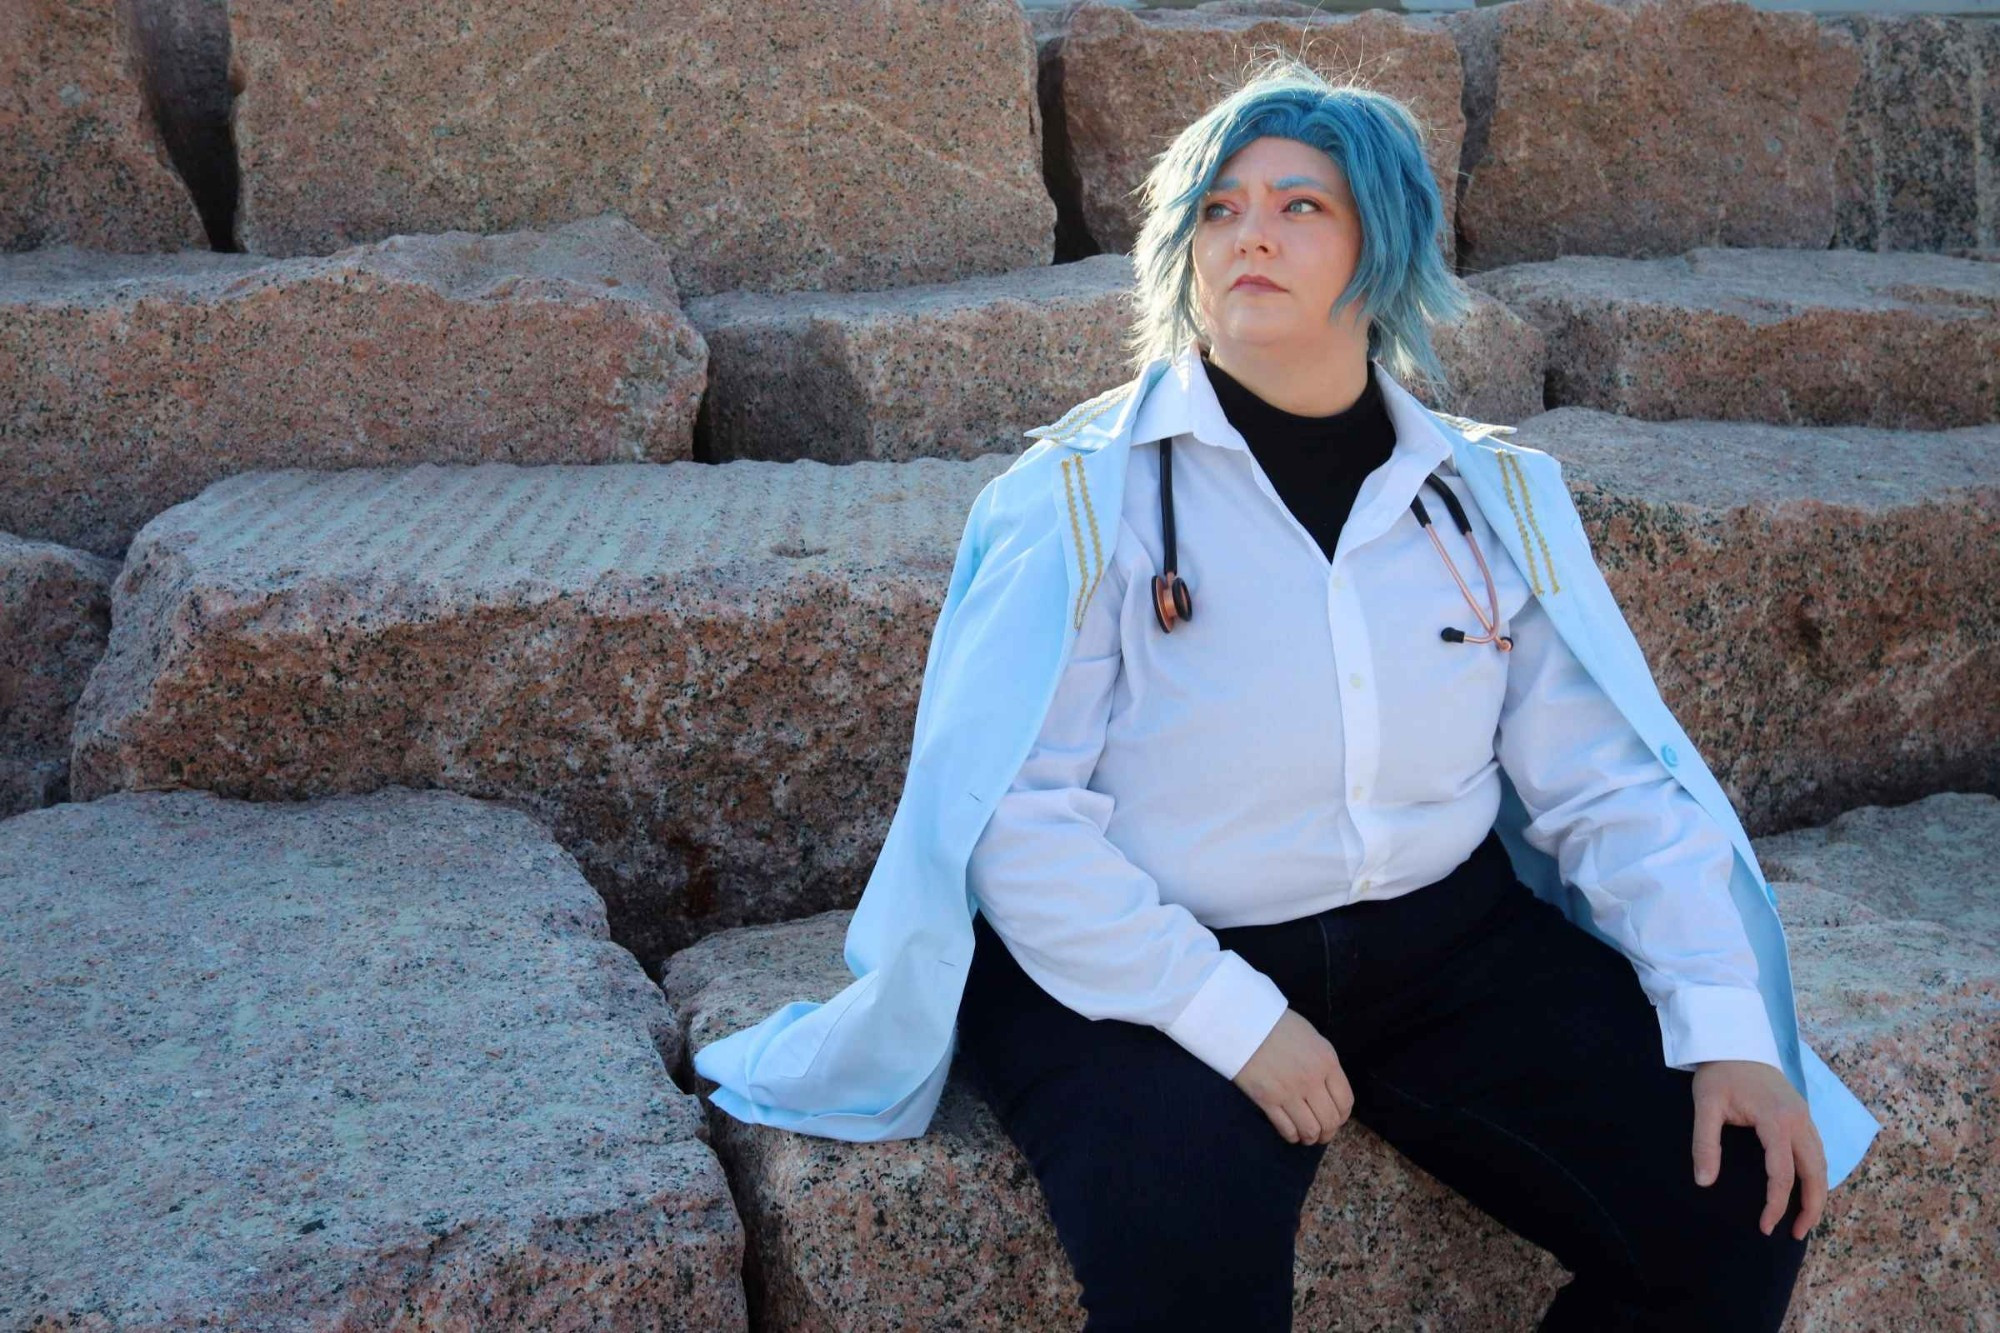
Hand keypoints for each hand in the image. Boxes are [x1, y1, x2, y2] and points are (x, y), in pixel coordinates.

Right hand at [1232, 1008, 1352, 1144]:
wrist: (1243, 1022)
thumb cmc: (1278, 1026)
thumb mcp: (1312, 1039)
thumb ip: (1324, 1064)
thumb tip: (1329, 1088)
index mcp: (1327, 1062)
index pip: (1345, 1101)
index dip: (1343, 1116)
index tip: (1336, 1119)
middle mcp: (1312, 1080)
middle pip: (1330, 1120)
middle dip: (1328, 1132)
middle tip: (1322, 1133)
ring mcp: (1289, 1092)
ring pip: (1310, 1129)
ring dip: (1311, 1138)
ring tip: (1307, 1136)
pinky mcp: (1267, 1100)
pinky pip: (1287, 1128)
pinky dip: (1292, 1136)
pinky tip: (1291, 1133)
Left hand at [1691, 1059, 1826, 1239]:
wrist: (1735, 1042)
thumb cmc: (1720, 1074)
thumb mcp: (1705, 1105)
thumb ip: (1705, 1143)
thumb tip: (1704, 1182)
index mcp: (1776, 1120)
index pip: (1782, 1174)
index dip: (1776, 1204)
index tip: (1765, 1226)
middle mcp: (1799, 1121)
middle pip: (1816, 1173)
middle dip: (1811, 1207)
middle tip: (1797, 1234)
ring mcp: (1805, 1117)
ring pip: (1822, 1164)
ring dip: (1818, 1193)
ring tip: (1806, 1220)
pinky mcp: (1804, 1115)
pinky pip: (1818, 1152)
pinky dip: (1817, 1175)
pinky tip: (1808, 1189)